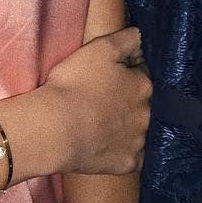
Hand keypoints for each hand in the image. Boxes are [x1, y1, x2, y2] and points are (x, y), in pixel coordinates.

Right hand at [40, 27, 150, 175]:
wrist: (54, 128)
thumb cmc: (75, 84)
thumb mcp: (100, 48)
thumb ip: (127, 38)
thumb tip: (141, 37)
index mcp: (143, 86)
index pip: (140, 73)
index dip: (123, 72)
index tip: (105, 75)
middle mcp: (147, 114)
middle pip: (140, 102)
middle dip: (126, 99)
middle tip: (100, 100)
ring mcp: (138, 142)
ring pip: (137, 130)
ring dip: (125, 126)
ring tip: (99, 124)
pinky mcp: (127, 165)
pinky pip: (130, 157)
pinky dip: (121, 152)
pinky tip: (105, 147)